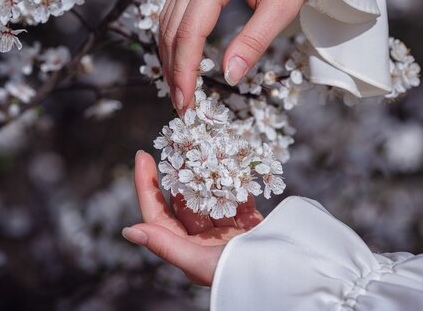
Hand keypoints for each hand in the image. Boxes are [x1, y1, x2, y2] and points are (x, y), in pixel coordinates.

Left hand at [122, 150, 262, 285]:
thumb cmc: (241, 275)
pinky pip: (238, 196)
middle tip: (176, 145)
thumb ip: (165, 244)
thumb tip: (129, 231)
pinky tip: (229, 161)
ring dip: (205, 172)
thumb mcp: (198, 261)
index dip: (146, 186)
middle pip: (184, 201)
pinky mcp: (252, 223)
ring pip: (209, 195)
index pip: (157, 215)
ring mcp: (228, 231)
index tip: (143, 155)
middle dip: (179, 173)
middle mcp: (205, 241)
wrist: (293, 277)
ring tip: (200, 147)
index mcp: (187, 251)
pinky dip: (234, 179)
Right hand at [159, 0, 317, 110]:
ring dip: (169, 60)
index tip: (187, 102)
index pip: (189, 32)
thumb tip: (229, 77)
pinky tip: (178, 63)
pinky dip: (172, 43)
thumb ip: (254, 41)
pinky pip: (170, 14)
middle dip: (174, 72)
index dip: (184, 71)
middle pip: (172, 31)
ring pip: (165, 24)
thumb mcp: (282, 6)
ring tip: (179, 91)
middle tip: (182, 106)